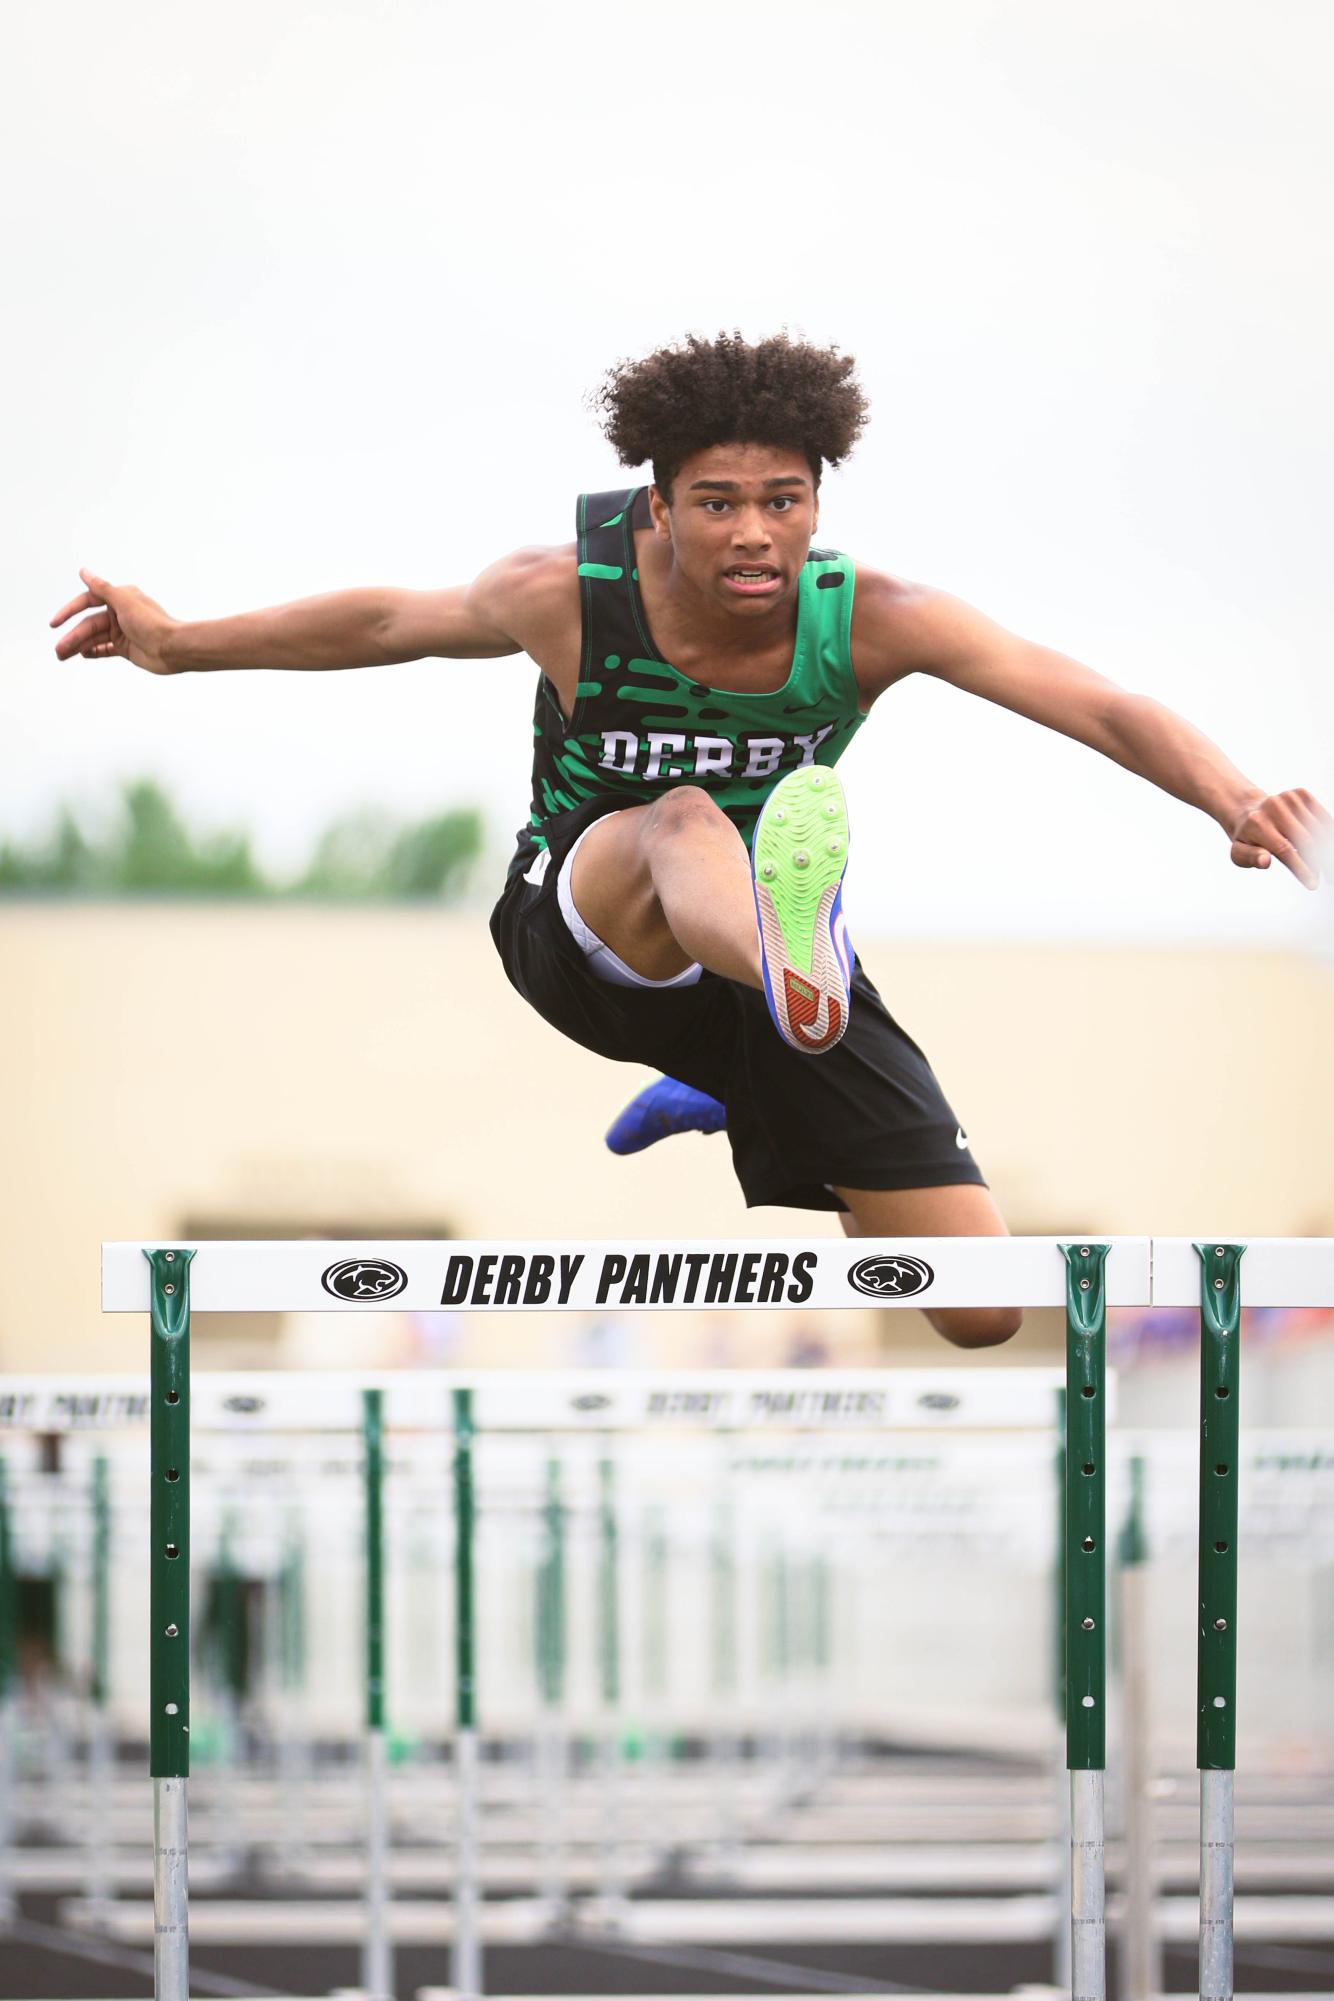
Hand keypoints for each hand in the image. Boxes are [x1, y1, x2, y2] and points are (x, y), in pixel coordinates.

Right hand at [50, 568, 179, 674]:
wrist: (174, 649)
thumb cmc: (152, 623)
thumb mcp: (124, 602)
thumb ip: (102, 588)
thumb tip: (84, 571)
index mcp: (119, 598)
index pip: (87, 602)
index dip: (69, 611)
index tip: (54, 622)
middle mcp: (119, 613)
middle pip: (89, 625)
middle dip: (73, 637)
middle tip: (59, 649)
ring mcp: (123, 631)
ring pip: (95, 638)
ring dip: (78, 646)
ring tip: (62, 655)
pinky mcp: (126, 648)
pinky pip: (105, 648)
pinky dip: (94, 651)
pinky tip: (81, 654)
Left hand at [1229, 788, 1332, 890]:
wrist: (1248, 809)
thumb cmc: (1246, 838)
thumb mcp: (1239, 852)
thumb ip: (1251, 858)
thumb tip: (1265, 862)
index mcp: (1257, 824)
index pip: (1285, 850)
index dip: (1301, 867)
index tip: (1313, 883)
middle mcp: (1273, 807)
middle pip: (1305, 840)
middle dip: (1318, 862)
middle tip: (1326, 879)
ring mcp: (1288, 798)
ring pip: (1317, 829)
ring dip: (1326, 850)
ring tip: (1326, 868)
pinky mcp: (1300, 793)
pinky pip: (1322, 817)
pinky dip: (1328, 832)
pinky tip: (1327, 847)